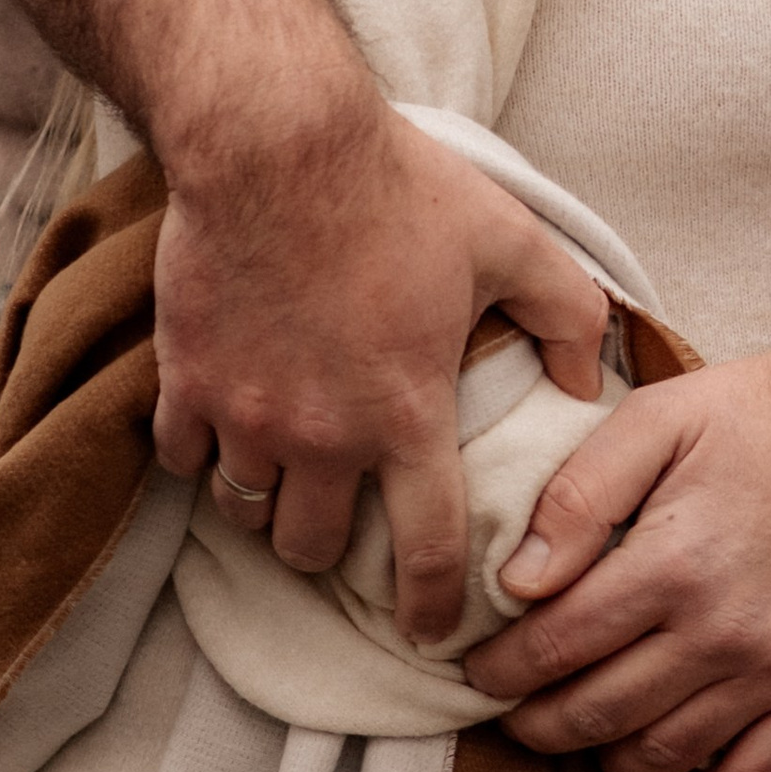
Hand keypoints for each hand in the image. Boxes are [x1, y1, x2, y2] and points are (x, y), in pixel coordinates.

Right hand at [150, 102, 608, 642]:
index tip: (431, 632)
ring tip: (285, 473)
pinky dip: (203, 456)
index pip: (427, 551)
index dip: (431, 608)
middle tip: (344, 519)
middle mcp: (323, 435)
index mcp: (406, 414)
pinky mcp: (185, 381)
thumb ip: (566, 313)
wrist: (274, 139)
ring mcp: (245, 414)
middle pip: (313, 551)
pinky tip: (225, 426)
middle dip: (331, 551)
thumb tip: (587, 380)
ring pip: (245, 513)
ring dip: (267, 503)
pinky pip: (183, 461)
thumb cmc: (396, 188)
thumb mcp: (508, 239)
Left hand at [460, 329, 770, 771]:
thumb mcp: (657, 419)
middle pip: (599, 713)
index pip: (556, 646)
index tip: (477, 671)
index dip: (501, 670)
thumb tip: (518, 582)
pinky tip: (674, 771)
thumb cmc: (759, 414)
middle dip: (536, 724)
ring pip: (664, 754)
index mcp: (672, 562)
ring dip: (605, 757)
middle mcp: (724, 630)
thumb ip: (579, 496)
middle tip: (512, 715)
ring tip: (579, 734)